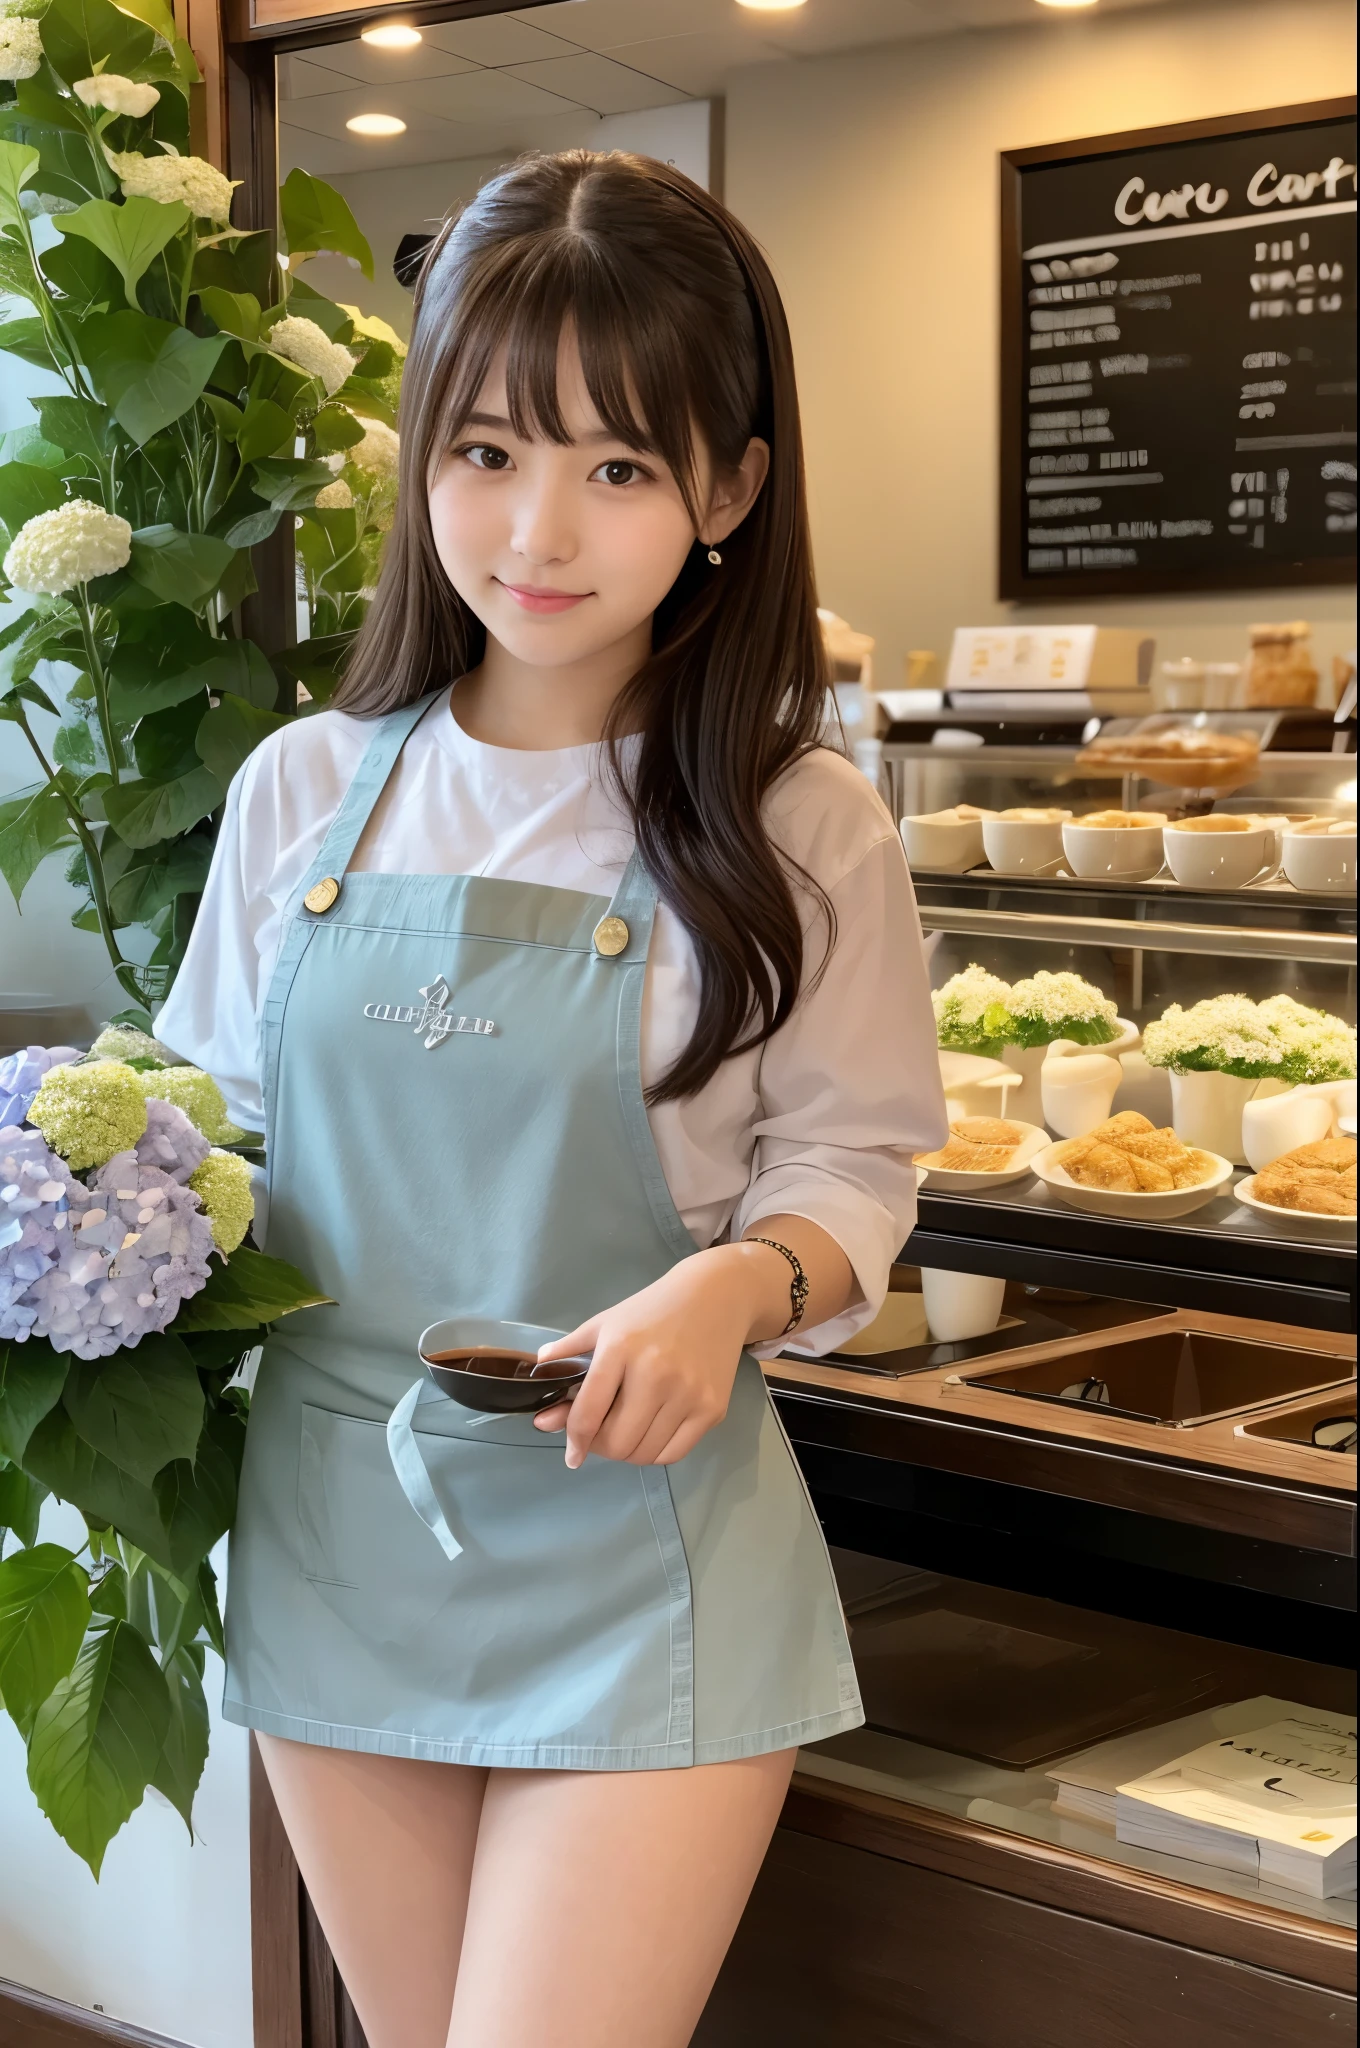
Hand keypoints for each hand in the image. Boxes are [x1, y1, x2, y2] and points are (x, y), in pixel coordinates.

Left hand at [533, 1245, 773, 1467]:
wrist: (716, 1296)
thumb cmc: (654, 1309)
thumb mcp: (606, 1321)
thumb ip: (569, 1349)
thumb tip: (539, 1372)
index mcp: (621, 1350)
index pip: (588, 1413)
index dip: (574, 1441)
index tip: (571, 1455)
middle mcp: (655, 1374)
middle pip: (617, 1442)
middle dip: (600, 1447)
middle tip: (598, 1436)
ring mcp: (688, 1394)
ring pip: (645, 1453)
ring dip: (627, 1452)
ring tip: (624, 1431)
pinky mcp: (712, 1408)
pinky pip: (674, 1453)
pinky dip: (655, 1452)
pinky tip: (650, 1434)